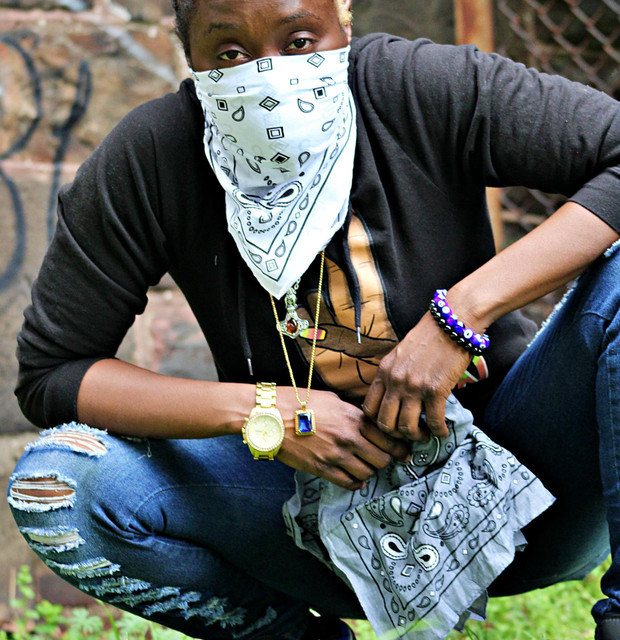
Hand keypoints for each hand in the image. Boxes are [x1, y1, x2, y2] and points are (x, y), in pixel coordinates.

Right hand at [276, 387, 409, 490]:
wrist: (271, 416)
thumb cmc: (298, 402)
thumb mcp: (332, 400)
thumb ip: (351, 413)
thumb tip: (364, 423)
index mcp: (353, 417)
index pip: (387, 437)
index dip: (400, 447)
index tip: (404, 452)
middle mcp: (348, 438)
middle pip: (382, 459)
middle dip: (385, 460)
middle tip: (383, 459)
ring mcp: (335, 455)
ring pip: (367, 473)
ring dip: (369, 471)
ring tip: (365, 466)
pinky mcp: (322, 469)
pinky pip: (348, 483)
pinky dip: (355, 483)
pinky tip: (354, 478)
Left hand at [362, 312, 472, 440]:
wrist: (451, 323)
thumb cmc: (428, 337)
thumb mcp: (400, 354)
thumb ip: (393, 374)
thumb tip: (394, 396)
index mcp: (383, 372)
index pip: (368, 407)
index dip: (377, 423)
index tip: (390, 425)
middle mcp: (394, 381)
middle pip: (384, 423)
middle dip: (395, 435)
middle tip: (407, 435)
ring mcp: (414, 387)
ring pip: (406, 428)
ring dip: (417, 437)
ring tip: (425, 434)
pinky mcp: (436, 390)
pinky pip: (433, 421)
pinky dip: (438, 431)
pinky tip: (442, 431)